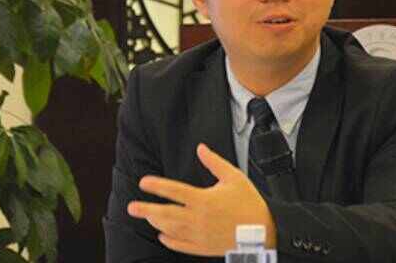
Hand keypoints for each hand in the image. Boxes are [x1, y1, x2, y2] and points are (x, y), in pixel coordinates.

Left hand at [128, 143, 276, 255]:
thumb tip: (200, 148)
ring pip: (171, 229)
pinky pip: (181, 245)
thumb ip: (214, 162)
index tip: (144, 182)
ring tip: (147, 216)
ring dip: (157, 222)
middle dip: (147, 209)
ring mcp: (199, 234)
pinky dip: (169, 240)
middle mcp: (198, 218)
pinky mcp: (204, 247)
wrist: (264, 230)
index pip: (174, 190)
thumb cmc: (250, 203)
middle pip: (166, 213)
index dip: (157, 186)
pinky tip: (162, 235)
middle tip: (132, 207)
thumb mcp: (234, 177)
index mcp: (204, 199)